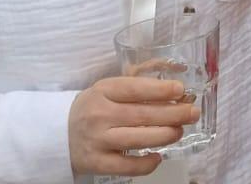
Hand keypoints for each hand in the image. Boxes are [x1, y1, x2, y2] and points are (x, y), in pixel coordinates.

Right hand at [66, 76, 196, 177]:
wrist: (58, 134)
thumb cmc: (93, 108)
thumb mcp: (107, 90)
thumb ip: (137, 85)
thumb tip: (175, 84)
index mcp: (102, 91)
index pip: (134, 89)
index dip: (160, 90)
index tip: (180, 90)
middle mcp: (99, 115)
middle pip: (142, 115)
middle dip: (173, 114)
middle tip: (192, 113)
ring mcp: (97, 140)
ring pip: (138, 139)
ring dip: (165, 136)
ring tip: (179, 132)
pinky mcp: (97, 162)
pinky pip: (128, 166)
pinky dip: (147, 163)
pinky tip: (158, 156)